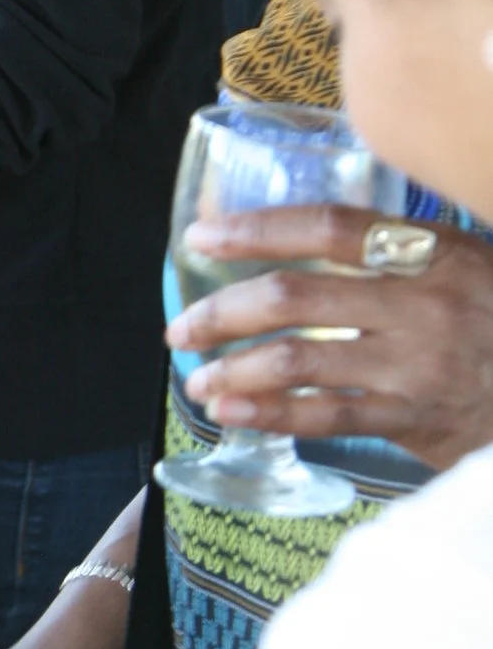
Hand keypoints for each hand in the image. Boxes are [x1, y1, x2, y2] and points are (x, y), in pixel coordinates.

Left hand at [171, 209, 492, 469]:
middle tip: (183, 325)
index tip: (202, 236)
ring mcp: (418, 366)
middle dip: (224, 311)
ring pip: (299, 360)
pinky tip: (230, 413)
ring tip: (199, 378)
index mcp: (437, 252)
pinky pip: (326, 417)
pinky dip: (268, 415)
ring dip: (234, 369)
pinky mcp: (416, 421)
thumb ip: (402, 252)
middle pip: (296, 297)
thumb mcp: (473, 264)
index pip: (329, 227)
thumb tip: (302, 240)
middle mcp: (425, 305)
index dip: (258, 228)